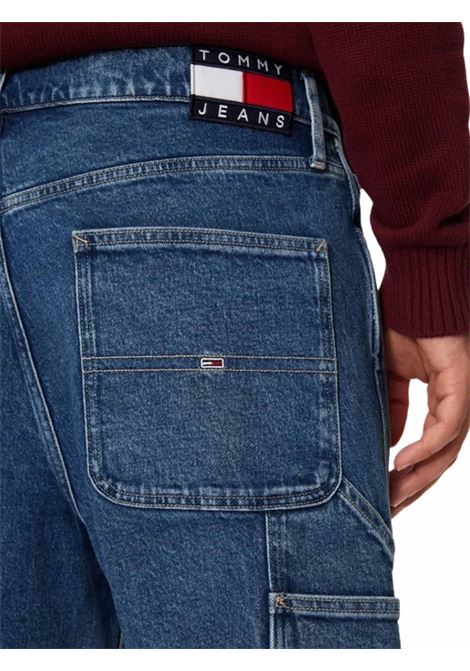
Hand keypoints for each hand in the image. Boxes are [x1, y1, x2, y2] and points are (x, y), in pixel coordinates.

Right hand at [385, 329, 468, 515]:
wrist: (416, 292)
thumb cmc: (403, 325)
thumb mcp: (388, 377)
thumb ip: (391, 411)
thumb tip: (388, 445)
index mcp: (441, 402)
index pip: (428, 449)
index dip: (407, 475)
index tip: (382, 494)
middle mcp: (456, 406)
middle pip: (438, 460)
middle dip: (412, 487)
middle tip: (386, 510)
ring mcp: (462, 399)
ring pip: (445, 452)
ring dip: (418, 477)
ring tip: (392, 496)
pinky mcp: (461, 388)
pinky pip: (446, 428)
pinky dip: (424, 448)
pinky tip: (401, 462)